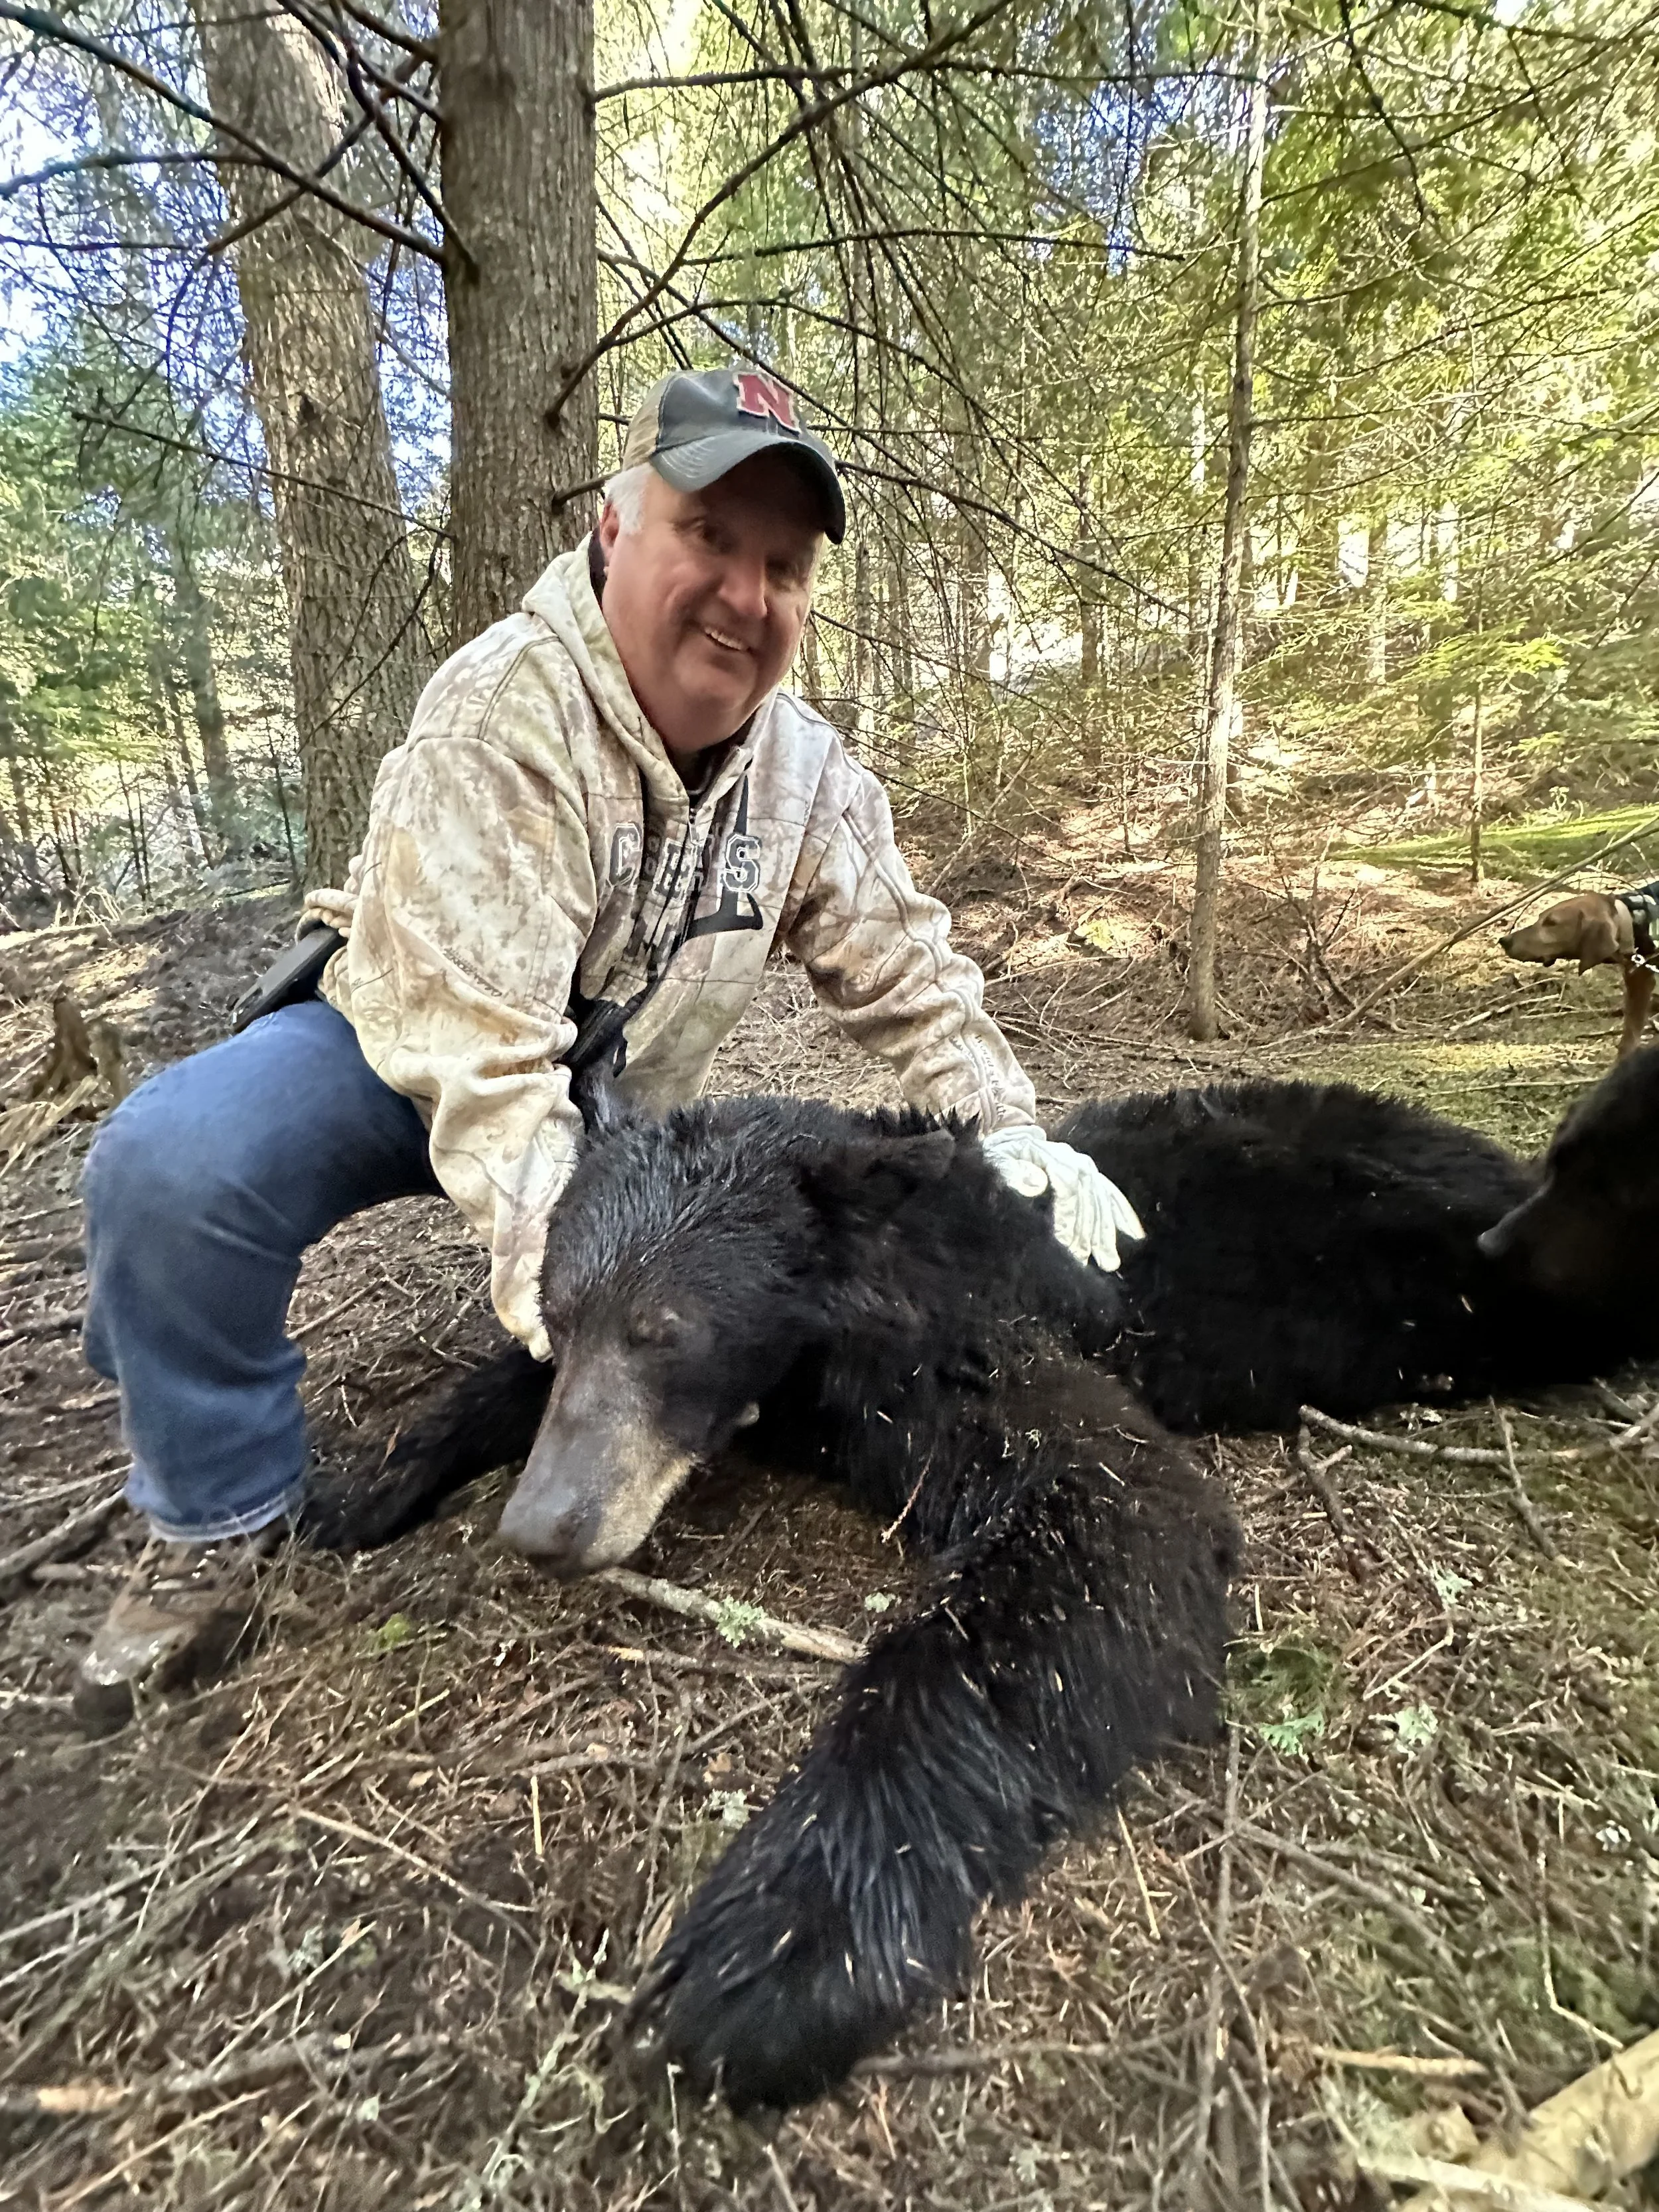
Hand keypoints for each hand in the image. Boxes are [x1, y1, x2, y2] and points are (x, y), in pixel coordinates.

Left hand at [981, 1126, 1145, 1270]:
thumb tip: (1038, 1184)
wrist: (1000, 1142)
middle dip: (1089, 1230)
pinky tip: (1133, 1235)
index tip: (1064, 1242)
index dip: (1068, 1215)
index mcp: (1048, 1154)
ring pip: (1100, 1198)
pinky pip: (1108, 1193)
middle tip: (1084, 1260)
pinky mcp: (1085, 1174)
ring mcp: (1080, 1165)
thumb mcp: (995, 1160)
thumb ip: (1011, 1171)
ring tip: (1110, 1262)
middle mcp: (1070, 1158)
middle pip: (1088, 1195)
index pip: (1068, 1185)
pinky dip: (1121, 1214)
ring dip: (1106, 1231)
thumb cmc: (993, 1156)